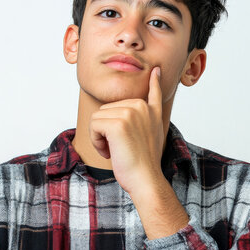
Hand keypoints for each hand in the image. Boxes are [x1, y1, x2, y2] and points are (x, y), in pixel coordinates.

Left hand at [88, 66, 164, 193]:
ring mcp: (130, 113)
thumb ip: (149, 117)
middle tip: (119, 147)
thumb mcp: (153, 134)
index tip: (156, 70)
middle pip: (107, 108)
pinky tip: (109, 152)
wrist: (146, 179)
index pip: (149, 91)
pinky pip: (94, 126)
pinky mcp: (118, 124)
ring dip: (100, 137)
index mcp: (150, 109)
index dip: (154, 81)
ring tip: (116, 150)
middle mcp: (141, 106)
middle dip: (106, 129)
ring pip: (98, 117)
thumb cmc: (144, 162)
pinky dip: (96, 141)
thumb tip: (147, 102)